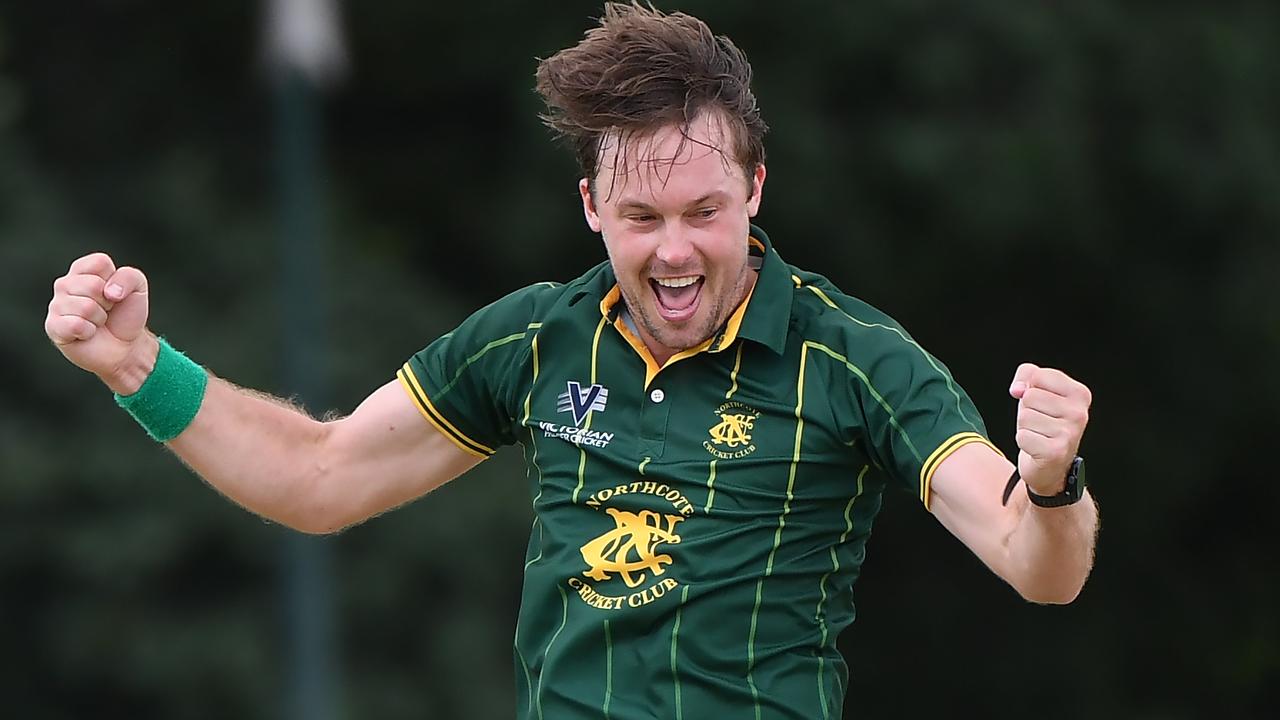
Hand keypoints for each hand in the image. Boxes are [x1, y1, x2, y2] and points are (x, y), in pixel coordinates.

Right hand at [45, 252, 155, 393]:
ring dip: (99, 318)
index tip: (114, 293)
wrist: (125, 346)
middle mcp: (65, 284)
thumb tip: (109, 291)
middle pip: (92, 285)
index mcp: (83, 270)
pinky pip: (74, 324)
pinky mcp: (53, 326)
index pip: (99, 263)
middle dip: (107, 302)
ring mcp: (56, 305)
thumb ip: (129, 276)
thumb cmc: (126, 315)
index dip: (115, 280)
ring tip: (97, 322)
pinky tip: (87, 333)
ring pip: (85, 306)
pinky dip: (88, 331)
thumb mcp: (138, 288)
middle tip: (106, 311)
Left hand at [1008, 363, 1091, 496]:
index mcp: (1080, 393)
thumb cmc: (1043, 422)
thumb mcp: (1036, 390)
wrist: (1049, 465)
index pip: (1037, 375)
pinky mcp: (1056, 451)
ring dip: (1025, 427)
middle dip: (1027, 410)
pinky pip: (1022, 436)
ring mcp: (1070, 433)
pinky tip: (1037, 447)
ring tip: (1039, 434)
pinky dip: (1024, 441)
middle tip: (1040, 423)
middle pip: (1029, 396)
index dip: (1029, 388)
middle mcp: (1080, 413)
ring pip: (1024, 416)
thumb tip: (1017, 389)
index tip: (1041, 403)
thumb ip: (1027, 374)